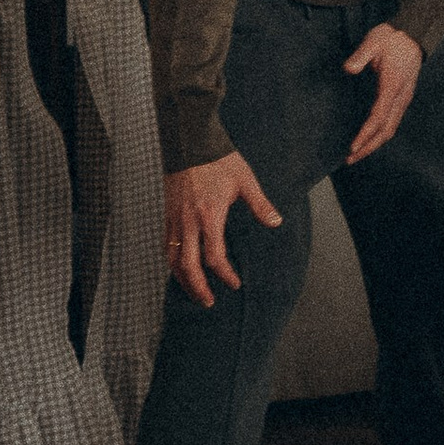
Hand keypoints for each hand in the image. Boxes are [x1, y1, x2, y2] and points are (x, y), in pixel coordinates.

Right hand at [164, 151, 283, 307]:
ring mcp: (174, 220)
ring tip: (194, 292)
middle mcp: (188, 223)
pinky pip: (166, 247)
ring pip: (173, 260)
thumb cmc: (219, 160)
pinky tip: (181, 269)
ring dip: (183, 280)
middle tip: (209, 301)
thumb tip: (277, 222)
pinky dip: (173, 263)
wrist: (189, 142)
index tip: (234, 283)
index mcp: (210, 216)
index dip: (225, 274)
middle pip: (189, 266)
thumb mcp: (245, 181)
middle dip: (199, 288)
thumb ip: (260, 204)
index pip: (215, 257)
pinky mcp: (167, 215)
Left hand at [344, 21, 423, 161]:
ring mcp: (404, 98)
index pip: (378, 117)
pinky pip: (393, 122)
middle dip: (369, 147)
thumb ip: (360, 56)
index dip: (365, 134)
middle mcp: (401, 96)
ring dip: (375, 144)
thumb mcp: (374, 41)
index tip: (352, 147)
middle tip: (349, 159)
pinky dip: (381, 135)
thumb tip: (348, 69)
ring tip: (357, 154)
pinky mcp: (403, 98)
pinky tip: (370, 138)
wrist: (414, 34)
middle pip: (386, 130)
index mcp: (393, 85)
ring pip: (391, 129)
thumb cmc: (392, 38)